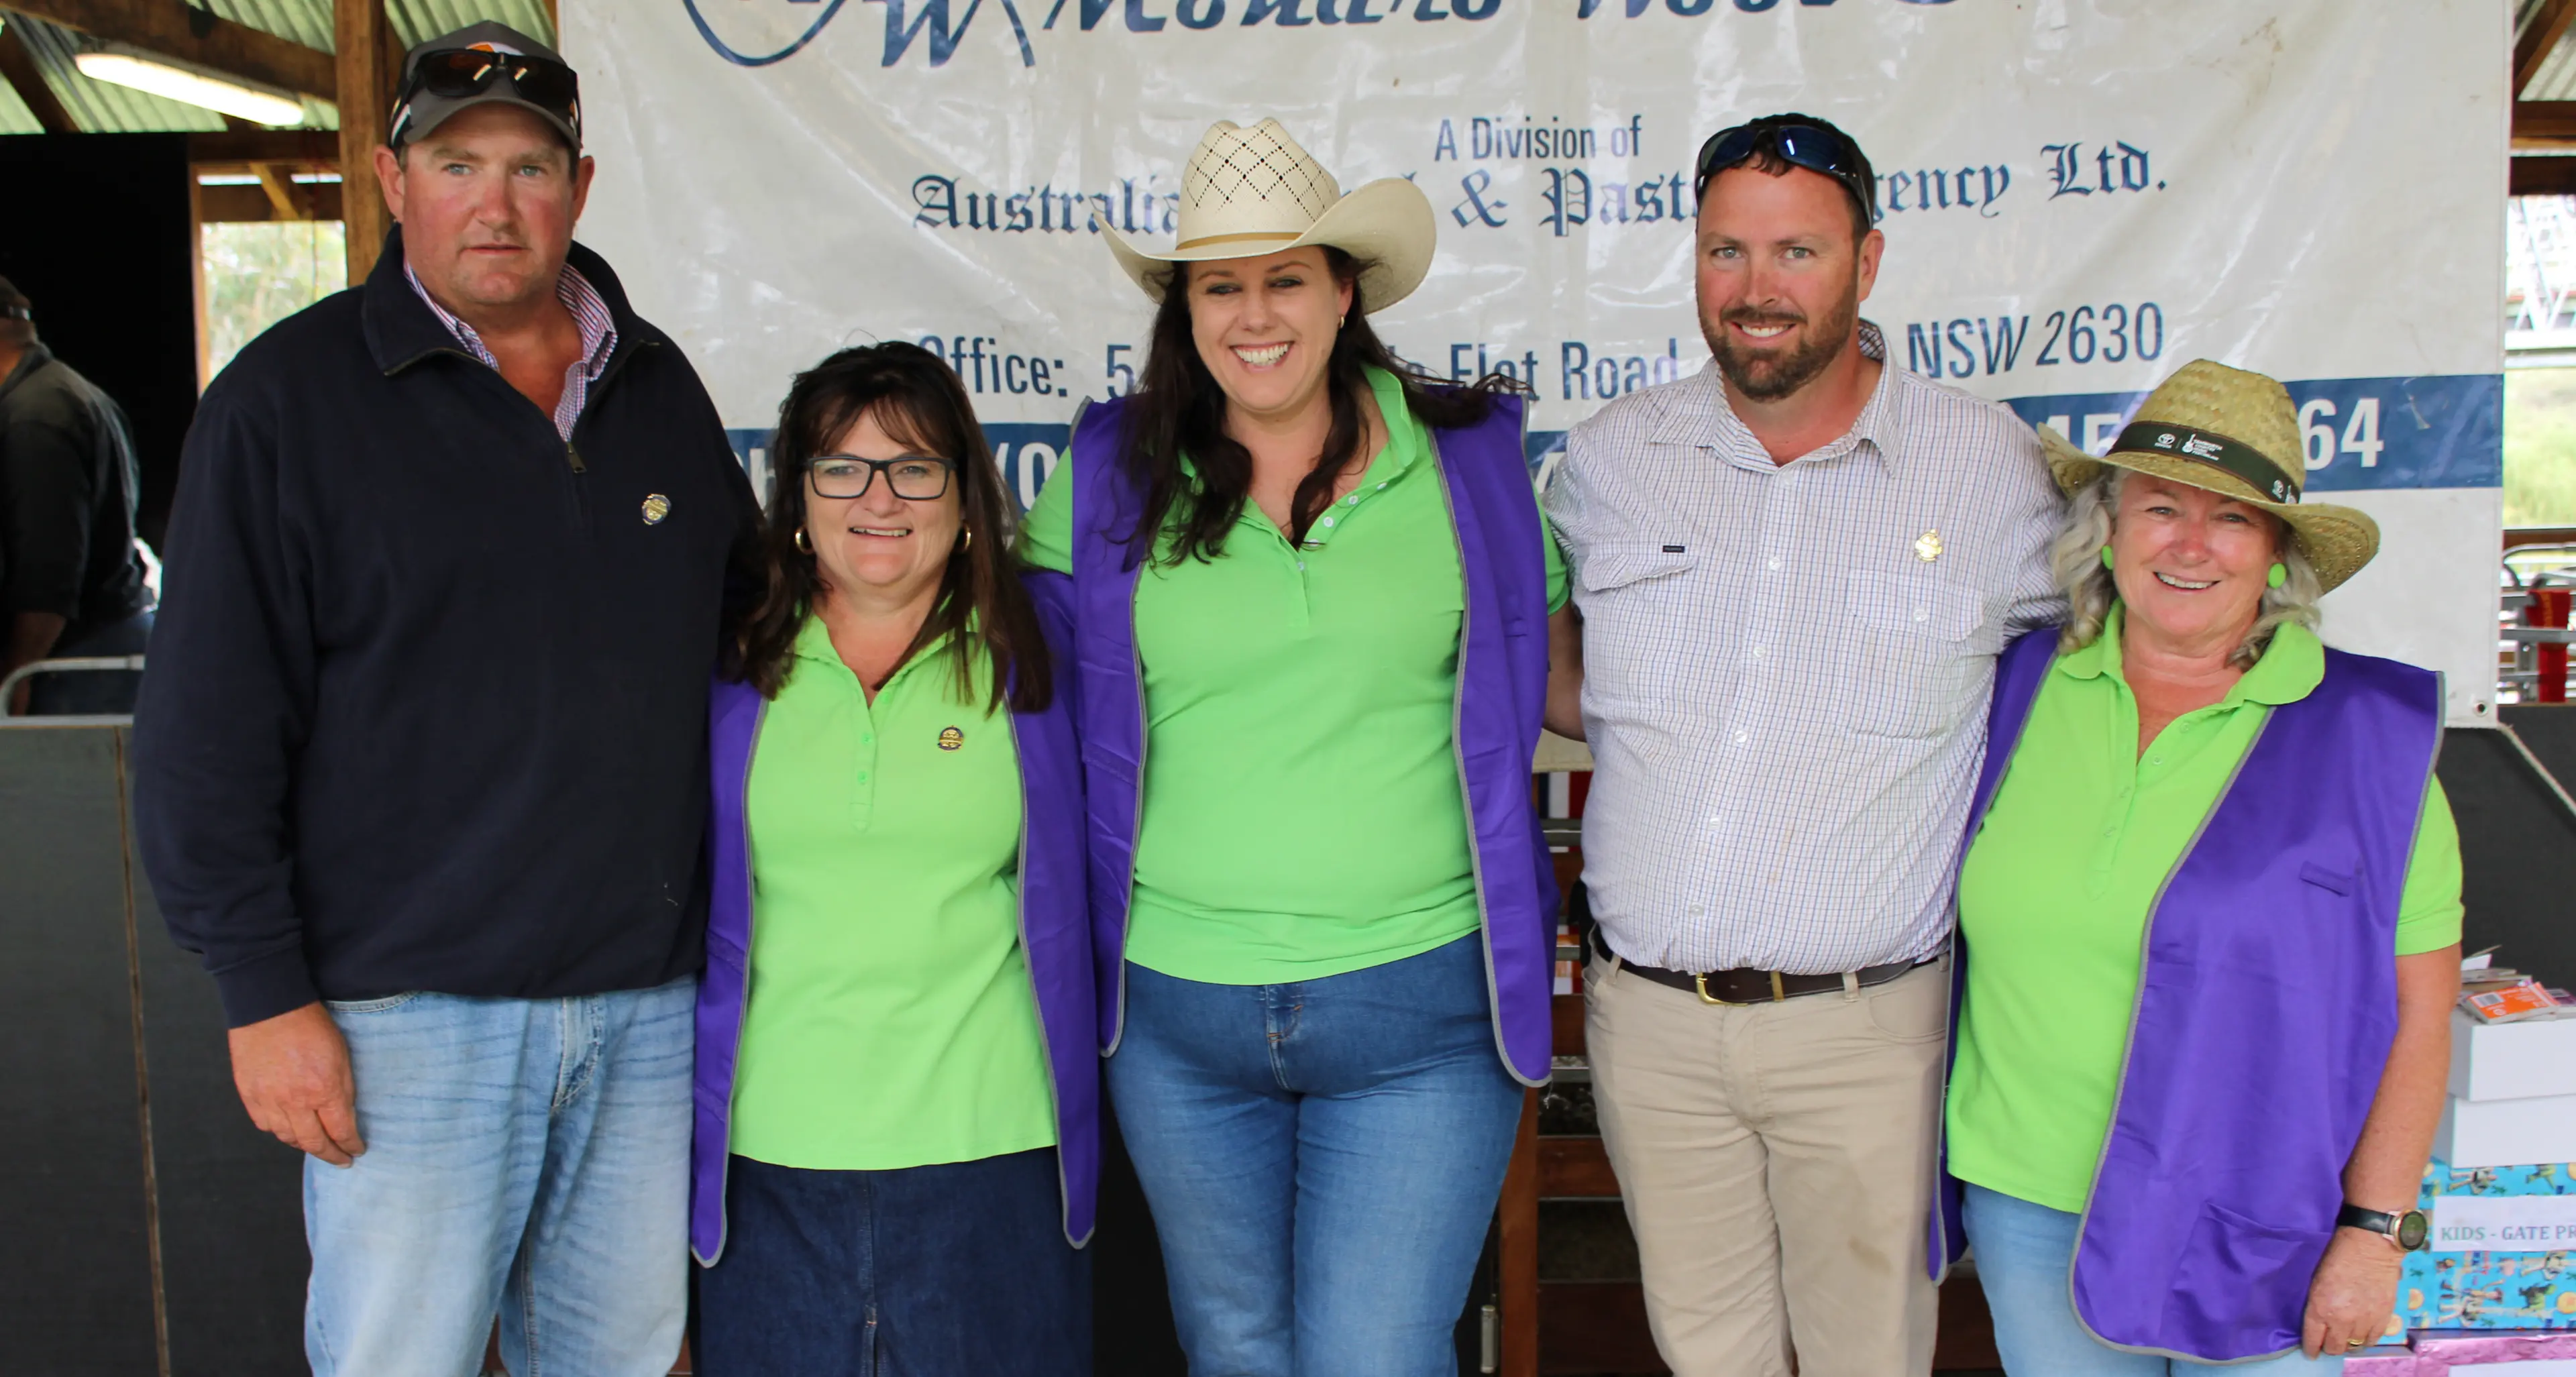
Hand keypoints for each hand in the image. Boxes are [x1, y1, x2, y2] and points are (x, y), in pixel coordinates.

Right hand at [227, 1002, 364, 1165]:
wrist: (272, 1007)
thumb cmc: (312, 1026)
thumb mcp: (342, 1057)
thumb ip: (343, 1090)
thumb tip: (345, 1116)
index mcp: (324, 1090)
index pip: (341, 1131)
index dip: (351, 1145)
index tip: (357, 1150)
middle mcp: (295, 1102)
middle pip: (313, 1143)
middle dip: (330, 1155)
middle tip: (340, 1160)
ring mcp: (268, 1100)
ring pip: (287, 1137)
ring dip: (304, 1145)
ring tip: (316, 1145)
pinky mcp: (249, 1095)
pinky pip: (264, 1124)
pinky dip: (278, 1131)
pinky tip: (288, 1129)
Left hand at [2301, 1226, 2402, 1357]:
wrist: (2369, 1247)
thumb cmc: (2337, 1257)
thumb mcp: (2316, 1282)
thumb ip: (2318, 1306)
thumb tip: (2320, 1324)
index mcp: (2320, 1308)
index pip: (2313, 1340)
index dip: (2311, 1349)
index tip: (2312, 1352)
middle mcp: (2341, 1319)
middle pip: (2334, 1348)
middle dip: (2329, 1347)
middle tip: (2329, 1342)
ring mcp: (2364, 1321)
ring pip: (2354, 1346)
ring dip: (2348, 1343)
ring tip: (2346, 1337)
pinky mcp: (2383, 1318)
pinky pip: (2373, 1340)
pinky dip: (2366, 1340)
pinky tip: (2362, 1334)